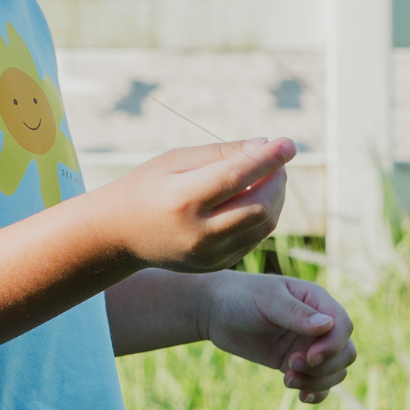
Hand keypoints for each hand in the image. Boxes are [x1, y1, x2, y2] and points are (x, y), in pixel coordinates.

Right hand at [104, 140, 292, 273]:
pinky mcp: (215, 265)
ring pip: (263, 226)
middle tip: (278, 162)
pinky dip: (263, 216)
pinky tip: (256, 200)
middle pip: (259, 206)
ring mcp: (207, 254)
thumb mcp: (176, 160)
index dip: (268, 159)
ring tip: (269, 178)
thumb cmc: (149, 186)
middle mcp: (197, 233)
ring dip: (276, 199)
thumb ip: (221, 153)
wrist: (120, 234)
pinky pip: (253, 239)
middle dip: (276, 180)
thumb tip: (266, 145)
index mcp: (183, 200)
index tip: (289, 144)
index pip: (237, 177)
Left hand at [201, 271, 355, 403]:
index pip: (343, 327)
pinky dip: (316, 393)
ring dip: (317, 382)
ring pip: (335, 371)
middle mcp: (318, 325)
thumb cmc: (240, 297)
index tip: (309, 358)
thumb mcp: (267, 301)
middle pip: (345, 353)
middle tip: (290, 365)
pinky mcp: (294, 363)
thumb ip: (296, 313)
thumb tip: (327, 325)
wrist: (215, 311)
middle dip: (324, 367)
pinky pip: (319, 383)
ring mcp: (308, 345)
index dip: (333, 346)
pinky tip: (301, 396)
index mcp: (317, 301)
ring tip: (287, 379)